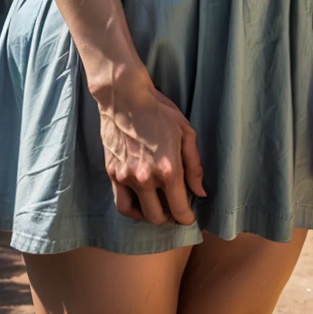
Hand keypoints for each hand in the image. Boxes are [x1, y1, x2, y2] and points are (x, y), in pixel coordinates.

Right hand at [95, 76, 206, 225]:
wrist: (124, 96)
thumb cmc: (158, 111)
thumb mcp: (186, 132)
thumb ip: (195, 166)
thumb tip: (200, 192)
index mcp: (168, 169)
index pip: (179, 210)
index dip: (187, 217)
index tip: (188, 215)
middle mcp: (145, 178)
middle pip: (159, 217)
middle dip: (170, 217)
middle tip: (174, 207)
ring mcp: (126, 177)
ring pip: (139, 214)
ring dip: (150, 215)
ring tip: (157, 206)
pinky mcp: (112, 173)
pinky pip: (121, 203)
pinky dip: (132, 209)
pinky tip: (140, 201)